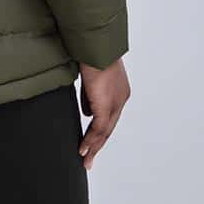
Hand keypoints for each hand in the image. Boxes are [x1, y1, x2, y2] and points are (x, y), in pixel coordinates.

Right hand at [77, 56, 130, 170]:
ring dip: (93, 147)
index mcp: (120, 90)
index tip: (92, 138)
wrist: (96, 45)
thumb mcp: (91, 76)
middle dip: (98, 143)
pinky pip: (97, 130)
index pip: (110, 113)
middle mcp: (121, 99)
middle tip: (89, 157)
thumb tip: (87, 112)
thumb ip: (90, 95)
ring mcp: (115, 104)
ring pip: (104, 132)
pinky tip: (82, 149)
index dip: (101, 127)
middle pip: (109, 127)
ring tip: (85, 159)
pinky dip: (89, 141)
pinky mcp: (105, 107)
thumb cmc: (92, 52)